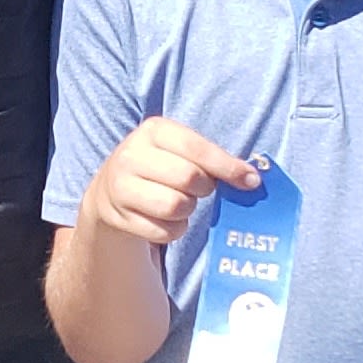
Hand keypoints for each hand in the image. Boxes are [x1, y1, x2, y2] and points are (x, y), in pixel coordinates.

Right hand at [80, 120, 256, 248]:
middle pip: (188, 179)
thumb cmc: (160, 166)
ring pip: (175, 207)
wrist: (111, 191)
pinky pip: (163, 232)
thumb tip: (252, 179)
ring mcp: (121, 187)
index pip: (197, 149)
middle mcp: (131, 155)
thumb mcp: (180, 149)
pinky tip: (164, 218)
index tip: (250, 181)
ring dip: (187, 210)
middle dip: (203, 188)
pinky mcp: (118, 217)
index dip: (228, 167)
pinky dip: (173, 229)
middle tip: (199, 189)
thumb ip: (213, 159)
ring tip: (179, 201)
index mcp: (153, 130)